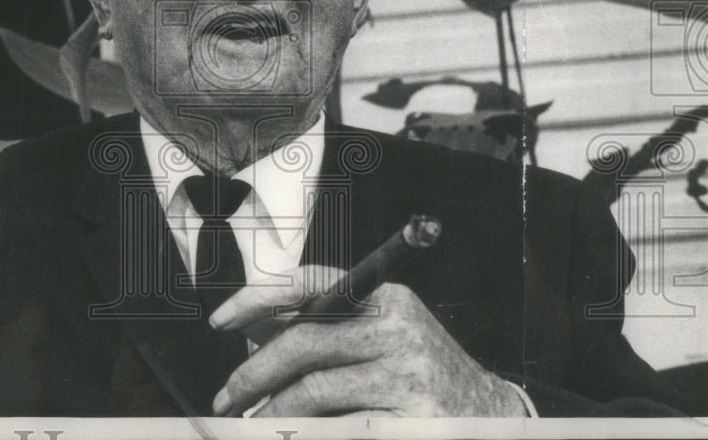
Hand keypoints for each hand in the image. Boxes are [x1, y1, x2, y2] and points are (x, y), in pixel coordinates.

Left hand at [208, 265, 527, 416]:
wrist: (486, 416)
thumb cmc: (418, 373)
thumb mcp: (380, 337)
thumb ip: (324, 329)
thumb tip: (252, 330)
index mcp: (386, 298)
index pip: (312, 283)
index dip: (260, 296)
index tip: (221, 319)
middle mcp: (398, 329)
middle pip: (305, 341)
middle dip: (254, 371)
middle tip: (226, 394)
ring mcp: (406, 375)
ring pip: (314, 391)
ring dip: (272, 411)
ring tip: (254, 422)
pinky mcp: (409, 421)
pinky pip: (338, 429)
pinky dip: (305, 434)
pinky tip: (289, 435)